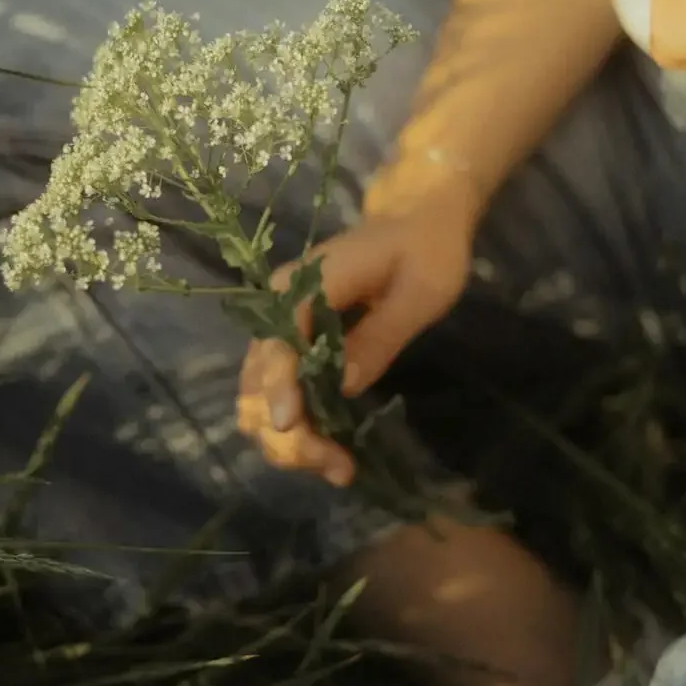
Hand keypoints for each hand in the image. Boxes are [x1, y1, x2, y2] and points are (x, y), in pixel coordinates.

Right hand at [236, 161, 479, 486]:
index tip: (290, 427)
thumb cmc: (426, 251)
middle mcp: (278, 307)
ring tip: (336, 466)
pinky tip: (328, 448)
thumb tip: (345, 385)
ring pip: (259, 395)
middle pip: (259, 381)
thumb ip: (379, 337)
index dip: (281, 389)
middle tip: (338, 467)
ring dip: (288, 438)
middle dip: (288, 432)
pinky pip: (277, 391)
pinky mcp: (291, 343)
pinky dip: (295, 425)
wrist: (417, 219)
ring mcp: (280, 327)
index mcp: (305, 286)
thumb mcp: (420, 293)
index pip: (279, 345)